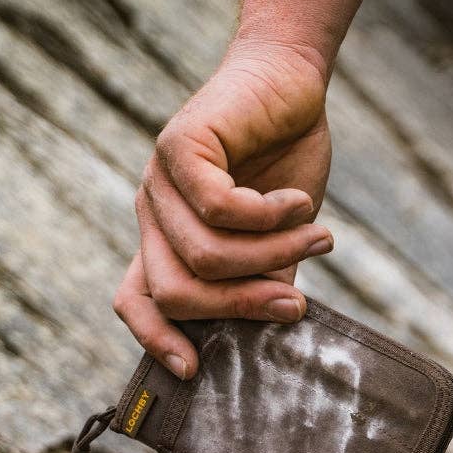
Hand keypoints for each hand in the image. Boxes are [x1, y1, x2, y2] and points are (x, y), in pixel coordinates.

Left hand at [114, 40, 333, 378]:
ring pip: (204, 255)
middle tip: (294, 302)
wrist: (288, 82)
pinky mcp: (179, 146)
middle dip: (242, 305)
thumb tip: (272, 330)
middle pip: (176, 292)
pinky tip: (298, 201)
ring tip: (317, 235)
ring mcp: (159, 180)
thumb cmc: (283, 163)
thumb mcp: (276, 240)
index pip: (135, 300)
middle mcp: (152, 214)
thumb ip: (264, 280)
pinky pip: (220, 209)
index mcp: (167, 240)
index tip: (193, 370)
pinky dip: (269, 215)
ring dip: (273, 254)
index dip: (155, 340)